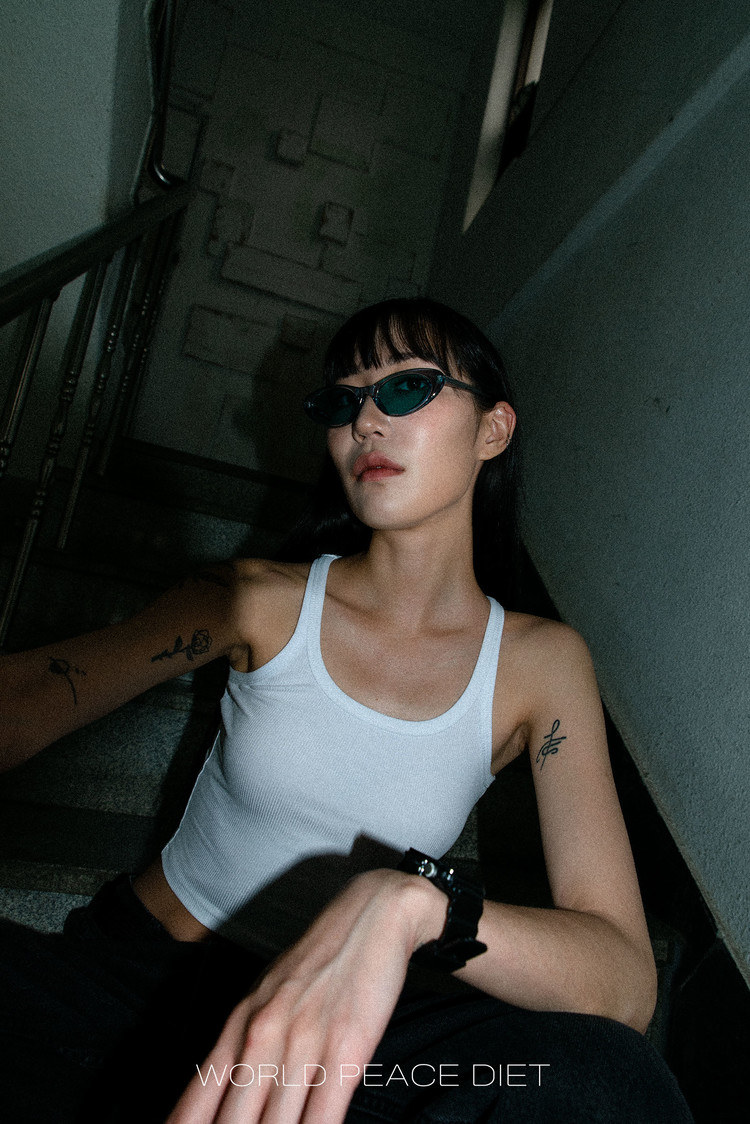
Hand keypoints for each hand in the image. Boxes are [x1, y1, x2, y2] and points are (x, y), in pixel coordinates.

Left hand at [167, 868, 446, 1123]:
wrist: (370, 915)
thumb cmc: (316, 961)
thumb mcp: (265, 996)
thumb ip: (240, 1046)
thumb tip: (215, 1097)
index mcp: (239, 1025)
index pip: (198, 1100)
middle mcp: (263, 1036)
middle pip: (233, 1122)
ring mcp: (305, 1044)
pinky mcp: (347, 1050)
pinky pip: (323, 1116)